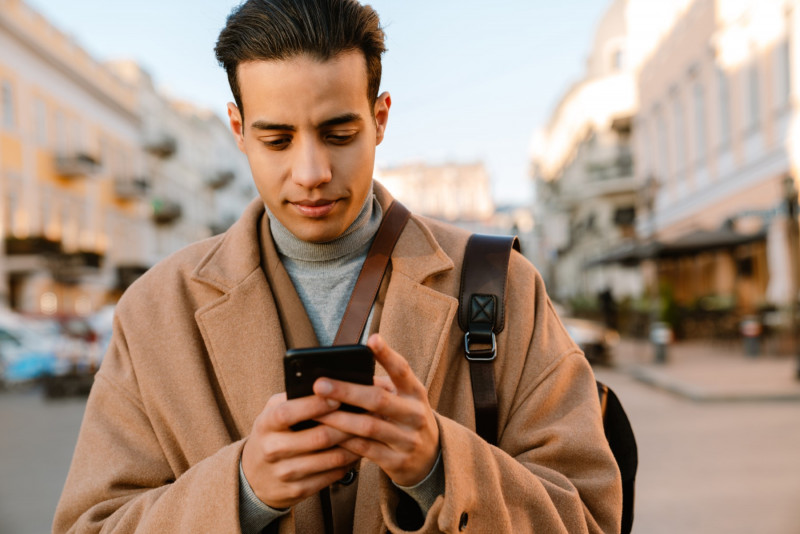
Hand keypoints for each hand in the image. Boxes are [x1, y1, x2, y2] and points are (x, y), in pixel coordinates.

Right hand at [241, 393, 360, 509]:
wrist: (255, 476)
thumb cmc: (272, 434)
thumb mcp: (273, 411)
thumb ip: (294, 397)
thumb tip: (328, 384)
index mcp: (266, 424)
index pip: (289, 412)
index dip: (316, 405)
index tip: (338, 397)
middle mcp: (273, 449)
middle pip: (319, 437)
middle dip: (347, 425)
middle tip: (367, 414)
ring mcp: (286, 473)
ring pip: (331, 458)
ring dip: (355, 444)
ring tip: (368, 431)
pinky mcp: (299, 490)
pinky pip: (333, 475)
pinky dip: (349, 462)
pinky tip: (357, 450)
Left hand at [313, 334, 440, 486]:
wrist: (430, 458)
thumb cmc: (406, 419)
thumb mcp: (403, 399)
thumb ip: (379, 387)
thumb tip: (340, 373)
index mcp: (415, 392)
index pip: (402, 370)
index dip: (387, 355)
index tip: (372, 338)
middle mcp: (415, 414)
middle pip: (378, 399)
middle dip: (346, 391)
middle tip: (319, 384)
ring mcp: (407, 439)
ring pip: (368, 427)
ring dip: (339, 418)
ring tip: (315, 411)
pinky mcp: (397, 462)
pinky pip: (365, 450)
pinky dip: (344, 442)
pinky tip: (327, 434)